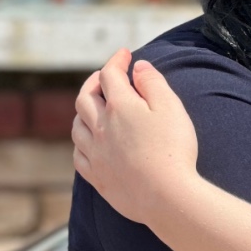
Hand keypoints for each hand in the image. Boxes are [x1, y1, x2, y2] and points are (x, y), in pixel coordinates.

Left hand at [73, 49, 198, 224]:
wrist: (167, 195)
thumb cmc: (173, 148)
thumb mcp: (171, 107)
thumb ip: (153, 82)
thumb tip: (138, 66)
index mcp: (120, 106)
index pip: (110, 74)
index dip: (116, 60)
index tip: (125, 54)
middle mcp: (101, 127)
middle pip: (85, 97)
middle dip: (94, 82)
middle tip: (105, 76)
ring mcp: (96, 153)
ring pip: (77, 126)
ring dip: (83, 111)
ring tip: (93, 107)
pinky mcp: (97, 176)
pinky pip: (78, 155)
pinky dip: (81, 142)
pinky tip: (89, 142)